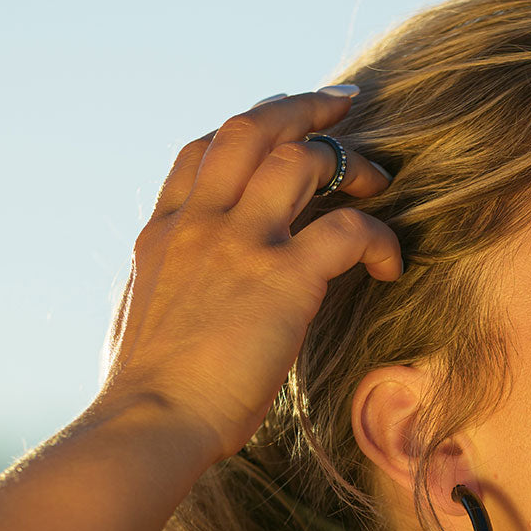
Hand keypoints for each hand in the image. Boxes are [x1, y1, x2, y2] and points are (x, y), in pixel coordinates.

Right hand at [95, 87, 401, 465]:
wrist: (148, 425)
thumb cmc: (146, 399)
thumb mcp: (142, 323)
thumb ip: (170, 290)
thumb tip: (190, 300)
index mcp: (162, 235)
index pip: (202, 152)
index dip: (250, 131)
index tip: (284, 132)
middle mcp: (198, 224)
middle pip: (252, 128)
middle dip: (304, 107)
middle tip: (346, 105)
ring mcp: (239, 245)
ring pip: (302, 158)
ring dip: (349, 162)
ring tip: (376, 185)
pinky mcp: (282, 279)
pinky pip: (348, 228)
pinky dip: (378, 236)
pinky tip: (388, 264)